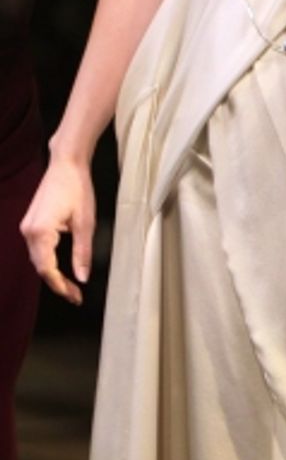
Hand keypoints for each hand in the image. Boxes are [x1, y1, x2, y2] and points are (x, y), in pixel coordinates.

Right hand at [20, 156, 95, 305]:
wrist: (66, 163)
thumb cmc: (77, 187)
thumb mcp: (85, 222)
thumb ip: (82, 252)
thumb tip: (82, 277)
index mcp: (40, 232)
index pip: (47, 270)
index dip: (60, 286)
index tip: (74, 297)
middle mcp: (28, 232)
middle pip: (40, 267)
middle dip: (57, 283)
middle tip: (75, 295)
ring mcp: (27, 227)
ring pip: (38, 259)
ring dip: (52, 273)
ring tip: (70, 285)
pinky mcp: (31, 223)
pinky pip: (38, 248)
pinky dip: (48, 260)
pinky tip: (60, 267)